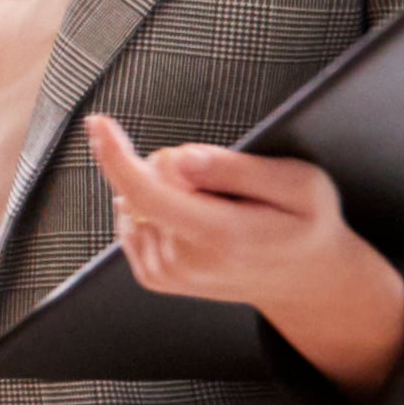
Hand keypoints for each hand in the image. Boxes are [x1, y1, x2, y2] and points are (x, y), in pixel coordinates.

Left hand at [82, 115, 403, 395]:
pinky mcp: (153, 275)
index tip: (98, 123)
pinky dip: (152, 205)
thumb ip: (236, 169)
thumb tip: (180, 159)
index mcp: (223, 237)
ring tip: (217, 206)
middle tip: (226, 183)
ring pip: (133, 199)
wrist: (301, 280)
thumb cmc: (305, 224)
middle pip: (144, 183)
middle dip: (173, 165)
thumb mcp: (298, 184)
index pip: (149, 193)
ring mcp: (165, 272)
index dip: (118, 155)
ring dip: (166, 188)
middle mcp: (186, 261)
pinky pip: (130, 218)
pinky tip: (190, 214)